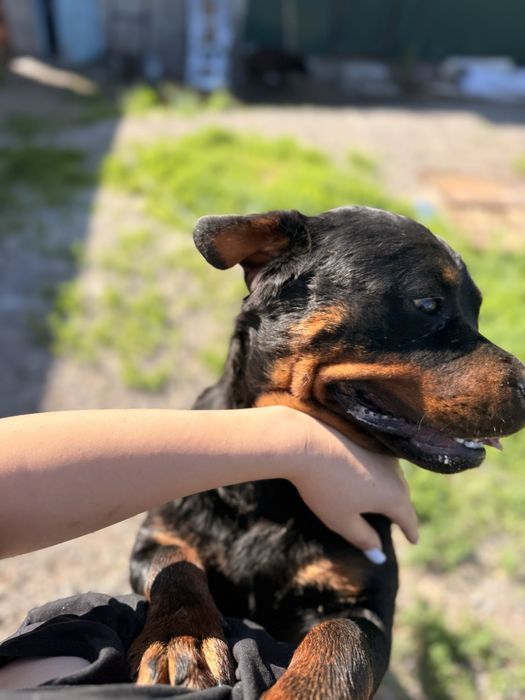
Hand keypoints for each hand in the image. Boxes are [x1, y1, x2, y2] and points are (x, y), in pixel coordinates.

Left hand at [283, 410, 418, 559]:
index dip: (411, 532)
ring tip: (383, 498)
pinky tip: (367, 473)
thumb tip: (379, 556)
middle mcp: (395, 472)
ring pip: (392, 476)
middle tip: (401, 522)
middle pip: (403, 496)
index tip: (414, 541)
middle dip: (402, 510)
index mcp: (393, 496)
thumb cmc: (324, 487)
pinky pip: (379, 460)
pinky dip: (377, 471)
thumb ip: (364, 539)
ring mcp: (383, 452)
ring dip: (390, 488)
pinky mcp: (369, 438)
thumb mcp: (342, 520)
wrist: (306, 442)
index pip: (408, 518)